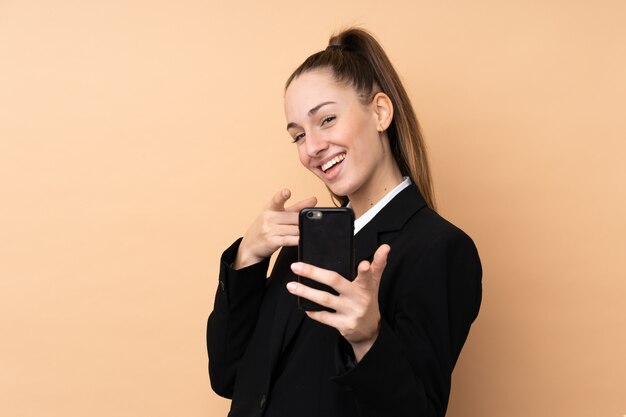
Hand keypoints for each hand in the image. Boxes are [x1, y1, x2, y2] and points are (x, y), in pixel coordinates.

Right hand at [234, 189, 316, 268]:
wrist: (250, 245)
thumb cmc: (266, 227)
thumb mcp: (277, 214)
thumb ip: (296, 208)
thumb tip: (314, 200)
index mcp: (270, 208)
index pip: (277, 200)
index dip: (282, 195)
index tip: (287, 192)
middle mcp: (268, 218)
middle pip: (293, 217)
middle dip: (302, 221)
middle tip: (309, 222)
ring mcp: (269, 230)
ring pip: (293, 229)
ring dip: (301, 231)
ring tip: (304, 232)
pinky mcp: (271, 241)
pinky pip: (288, 240)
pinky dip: (296, 240)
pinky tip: (301, 239)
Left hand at [287, 244, 390, 361]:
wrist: (370, 331)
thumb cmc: (368, 300)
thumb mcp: (374, 283)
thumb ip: (378, 264)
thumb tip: (386, 247)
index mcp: (367, 286)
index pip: (368, 275)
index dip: (367, 269)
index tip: (363, 263)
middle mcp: (359, 298)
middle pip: (335, 281)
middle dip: (314, 273)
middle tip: (296, 266)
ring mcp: (351, 312)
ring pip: (324, 299)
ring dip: (306, 292)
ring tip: (290, 286)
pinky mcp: (344, 325)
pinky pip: (325, 317)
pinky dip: (313, 312)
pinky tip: (303, 306)